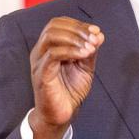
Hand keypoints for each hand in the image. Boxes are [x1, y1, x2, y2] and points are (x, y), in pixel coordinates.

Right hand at [29, 17, 103, 138]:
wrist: (62, 114)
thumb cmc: (70, 90)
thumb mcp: (85, 66)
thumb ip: (90, 50)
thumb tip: (99, 34)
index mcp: (49, 47)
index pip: (59, 23)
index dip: (78, 24)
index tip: (96, 31)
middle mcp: (41, 51)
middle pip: (53, 26)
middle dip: (77, 29)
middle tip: (95, 38)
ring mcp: (39, 61)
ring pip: (51, 36)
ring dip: (74, 38)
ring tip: (90, 47)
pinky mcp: (41, 74)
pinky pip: (53, 55)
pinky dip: (71, 51)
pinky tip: (84, 55)